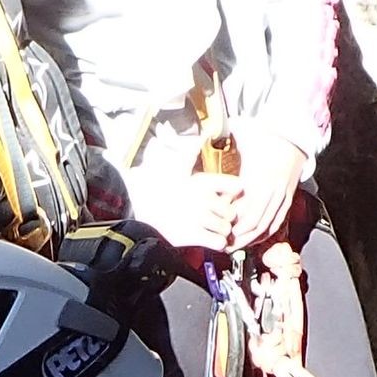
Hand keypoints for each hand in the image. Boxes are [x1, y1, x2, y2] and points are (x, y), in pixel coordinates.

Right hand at [123, 150, 237, 256]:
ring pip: (225, 228)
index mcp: (203, 181)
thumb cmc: (162, 190)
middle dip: (227, 217)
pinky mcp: (192, 235)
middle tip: (218, 217)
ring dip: (221, 231)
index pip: (236, 186)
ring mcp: (198, 218)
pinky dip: (216, 243)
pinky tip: (208, 238)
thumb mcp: (178, 168)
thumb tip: (202, 133)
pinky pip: (218, 242)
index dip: (235, 193)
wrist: (140, 210)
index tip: (228, 197)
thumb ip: (193, 153)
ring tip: (211, 229)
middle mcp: (202, 199)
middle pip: (232, 212)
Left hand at [225, 119, 306, 251]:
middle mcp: (274, 192)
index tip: (224, 232)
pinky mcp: (288, 199)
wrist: (289, 140)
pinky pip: (278, 221)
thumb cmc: (265, 146)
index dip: (237, 227)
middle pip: (258, 224)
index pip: (249, 214)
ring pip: (268, 225)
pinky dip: (266, 232)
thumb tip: (220, 201)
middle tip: (228, 244)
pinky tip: (256, 237)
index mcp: (262, 183)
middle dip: (242, 238)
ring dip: (253, 239)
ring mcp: (283, 196)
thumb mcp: (245, 162)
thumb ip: (234, 183)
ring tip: (239, 245)